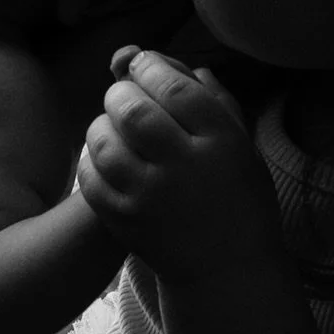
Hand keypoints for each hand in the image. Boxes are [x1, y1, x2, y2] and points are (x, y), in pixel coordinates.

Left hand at [77, 48, 276, 279]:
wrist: (226, 271)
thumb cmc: (240, 199)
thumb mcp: (242, 146)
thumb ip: (215, 102)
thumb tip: (187, 66)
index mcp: (221, 143)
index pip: (175, 88)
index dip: (151, 66)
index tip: (143, 62)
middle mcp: (184, 168)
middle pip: (133, 109)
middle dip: (121, 91)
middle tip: (124, 94)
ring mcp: (150, 198)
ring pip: (105, 141)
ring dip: (102, 122)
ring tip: (112, 124)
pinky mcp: (124, 222)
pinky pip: (91, 177)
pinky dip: (91, 158)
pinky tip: (104, 155)